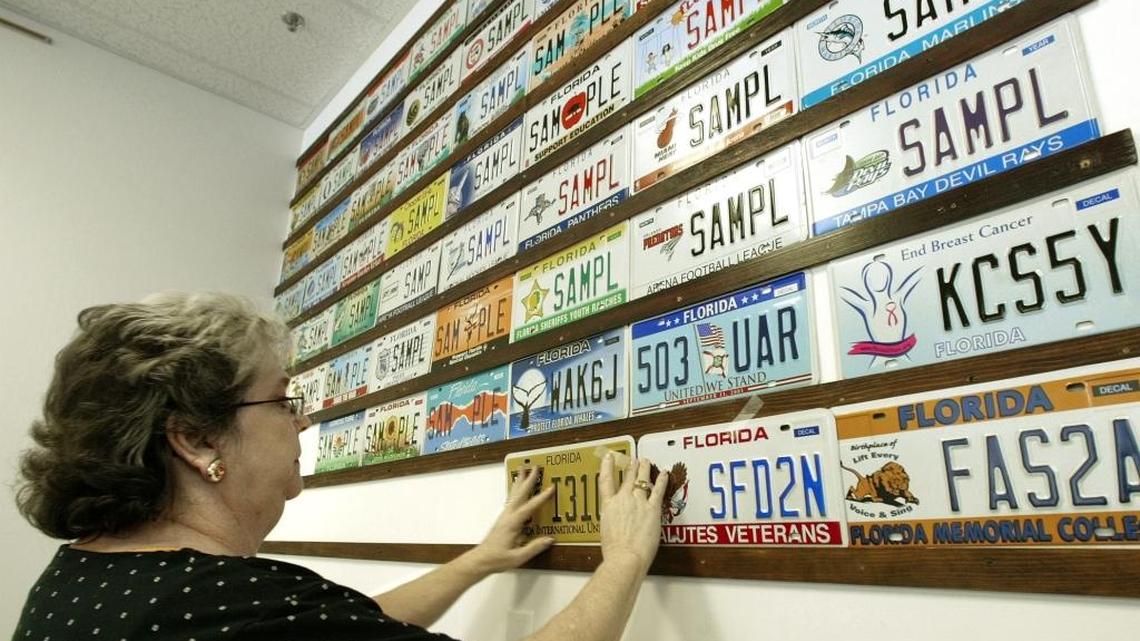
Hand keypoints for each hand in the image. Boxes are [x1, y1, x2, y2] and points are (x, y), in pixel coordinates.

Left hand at [464, 467, 555, 575]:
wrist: (480, 560)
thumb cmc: (497, 559)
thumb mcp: (518, 557)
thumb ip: (534, 548)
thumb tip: (549, 539)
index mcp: (512, 524)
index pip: (529, 507)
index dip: (541, 497)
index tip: (550, 488)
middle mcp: (507, 516)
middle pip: (519, 494)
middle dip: (528, 480)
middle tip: (535, 467)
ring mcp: (504, 516)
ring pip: (513, 495)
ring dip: (519, 482)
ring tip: (523, 470)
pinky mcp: (502, 519)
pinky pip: (511, 500)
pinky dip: (515, 491)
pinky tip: (517, 490)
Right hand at [598, 454, 667, 573]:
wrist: (625, 557)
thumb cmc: (614, 551)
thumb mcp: (606, 532)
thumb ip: (612, 522)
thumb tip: (617, 523)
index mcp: (608, 506)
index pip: (605, 481)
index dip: (607, 466)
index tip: (609, 457)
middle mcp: (622, 500)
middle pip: (627, 479)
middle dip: (631, 468)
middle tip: (634, 460)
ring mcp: (638, 502)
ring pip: (642, 480)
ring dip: (644, 470)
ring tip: (646, 462)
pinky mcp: (652, 509)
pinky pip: (657, 491)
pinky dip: (661, 481)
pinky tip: (664, 474)